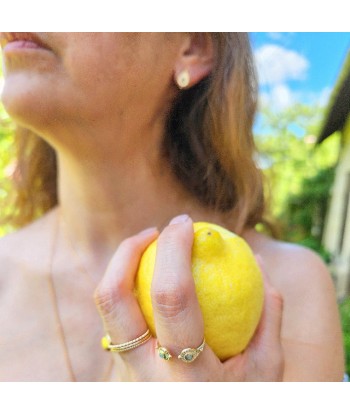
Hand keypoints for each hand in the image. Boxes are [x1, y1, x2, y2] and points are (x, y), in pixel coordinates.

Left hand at [94, 215, 283, 380]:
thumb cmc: (242, 404)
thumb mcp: (268, 371)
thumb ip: (268, 315)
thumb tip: (256, 262)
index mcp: (187, 377)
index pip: (172, 297)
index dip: (175, 249)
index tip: (186, 223)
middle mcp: (144, 377)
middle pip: (112, 299)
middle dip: (128, 250)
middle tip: (155, 230)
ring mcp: (125, 375)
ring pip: (106, 308)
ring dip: (122, 266)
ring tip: (150, 247)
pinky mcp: (120, 370)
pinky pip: (116, 318)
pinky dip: (128, 287)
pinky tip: (152, 279)